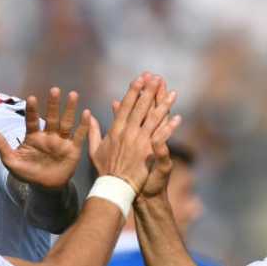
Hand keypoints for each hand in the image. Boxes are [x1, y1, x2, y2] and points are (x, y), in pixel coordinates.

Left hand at [0, 87, 89, 189]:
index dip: (32, 110)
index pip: (32, 120)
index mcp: (33, 136)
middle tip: (55, 90)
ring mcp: (61, 141)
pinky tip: (87, 113)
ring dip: (69, 109)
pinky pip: (78, 136)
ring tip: (73, 95)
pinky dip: (83, 125)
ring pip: (66, 123)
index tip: (32, 98)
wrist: (45, 188)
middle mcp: (48, 135)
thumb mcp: (11, 161)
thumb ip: (1, 145)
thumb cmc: (28, 173)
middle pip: (51, 117)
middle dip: (53, 105)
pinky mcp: (73, 149)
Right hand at [87, 73, 179, 191]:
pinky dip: (169, 128)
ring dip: (163, 105)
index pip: (126, 106)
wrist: (114, 188)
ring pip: (153, 119)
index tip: (140, 78)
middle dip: (149, 91)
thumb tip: (89, 116)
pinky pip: (161, 137)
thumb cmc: (105, 171)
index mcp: (115, 130)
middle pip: (140, 108)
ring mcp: (139, 142)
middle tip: (156, 77)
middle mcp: (128, 133)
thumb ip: (93, 132)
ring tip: (172, 93)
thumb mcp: (95, 150)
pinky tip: (177, 118)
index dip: (134, 91)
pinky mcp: (148, 153)